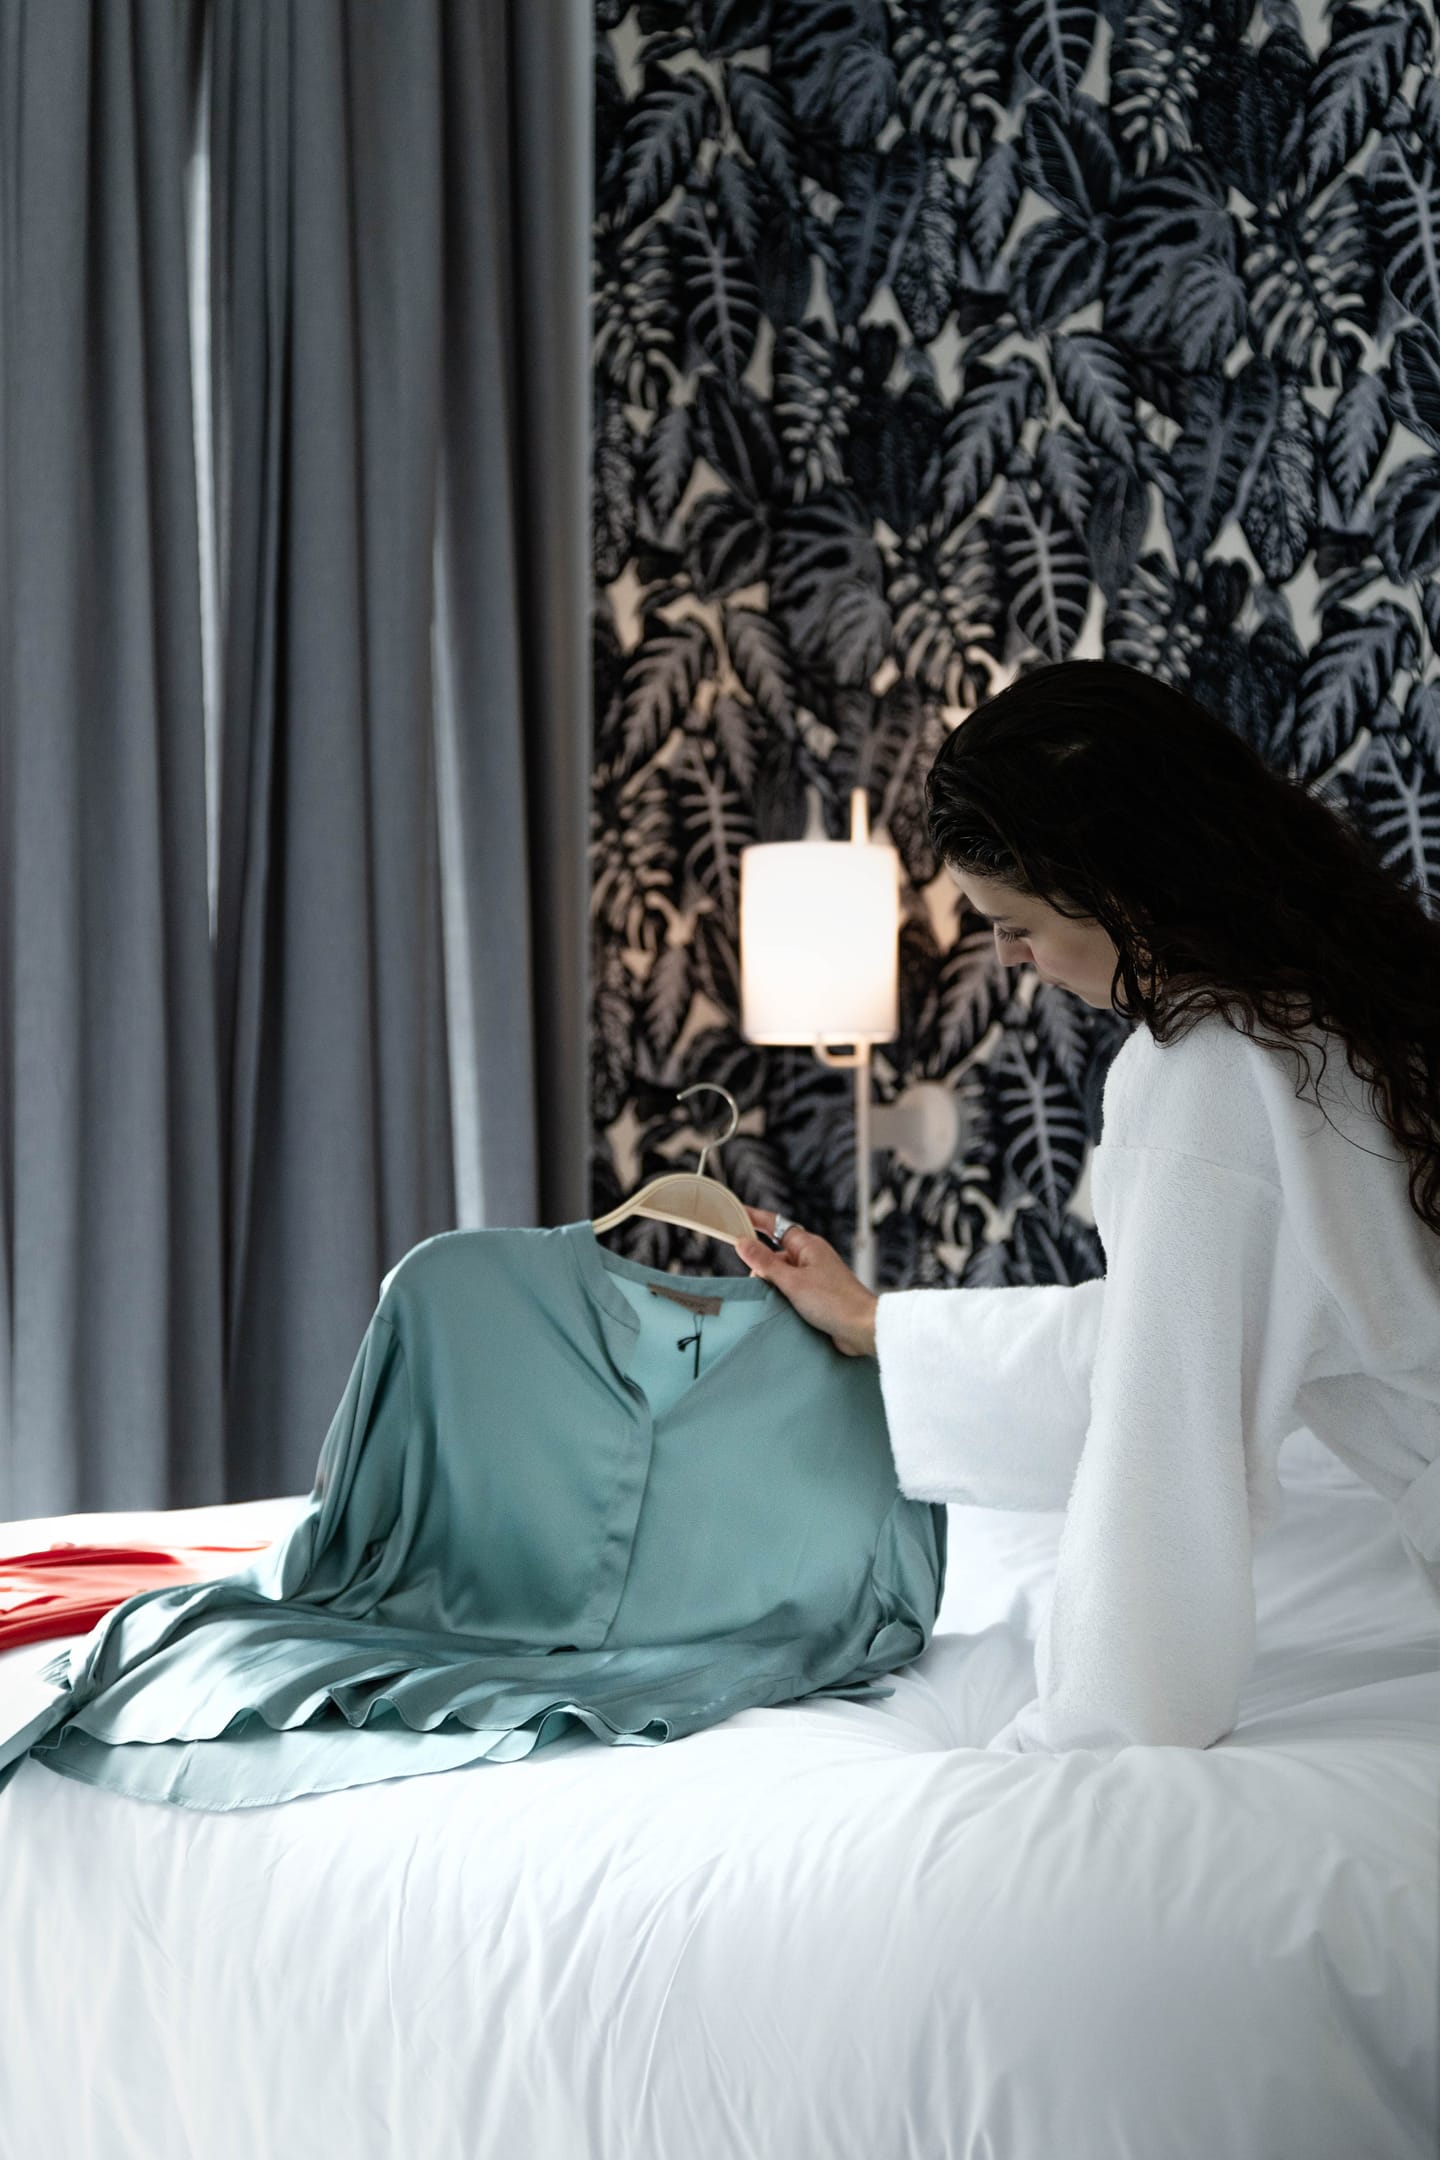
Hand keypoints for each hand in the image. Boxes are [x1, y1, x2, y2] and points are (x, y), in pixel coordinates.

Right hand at [734, 1207, 878, 1357]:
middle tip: (753, 1282)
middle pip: (774, 1253)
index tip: (734, 1214)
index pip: (774, 1225)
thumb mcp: (792, 1281)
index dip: (754, 1218)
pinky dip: (780, 1297)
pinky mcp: (816, 1295)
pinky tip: (776, 1309)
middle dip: (760, 1266)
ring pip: (781, 1275)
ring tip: (769, 1301)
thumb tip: (742, 1242)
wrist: (862, 1329)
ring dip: (770, 1285)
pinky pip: (790, 1291)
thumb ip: (765, 1262)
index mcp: (807, 1246)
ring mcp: (814, 1277)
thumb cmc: (834, 1302)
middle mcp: (811, 1258)